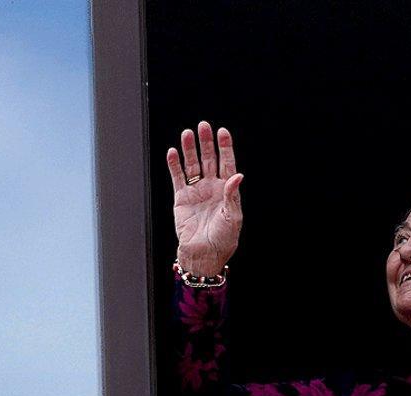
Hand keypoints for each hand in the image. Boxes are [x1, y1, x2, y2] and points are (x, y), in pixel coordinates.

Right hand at [166, 120, 243, 276]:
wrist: (203, 254)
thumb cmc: (222, 240)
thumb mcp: (233, 217)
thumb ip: (233, 195)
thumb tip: (237, 175)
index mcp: (227, 190)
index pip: (227, 163)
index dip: (225, 147)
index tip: (222, 132)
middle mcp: (211, 187)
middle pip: (208, 159)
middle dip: (206, 142)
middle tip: (203, 126)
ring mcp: (196, 191)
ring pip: (192, 165)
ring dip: (190, 149)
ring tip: (187, 134)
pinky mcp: (182, 198)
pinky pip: (178, 178)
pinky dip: (174, 165)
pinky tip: (173, 153)